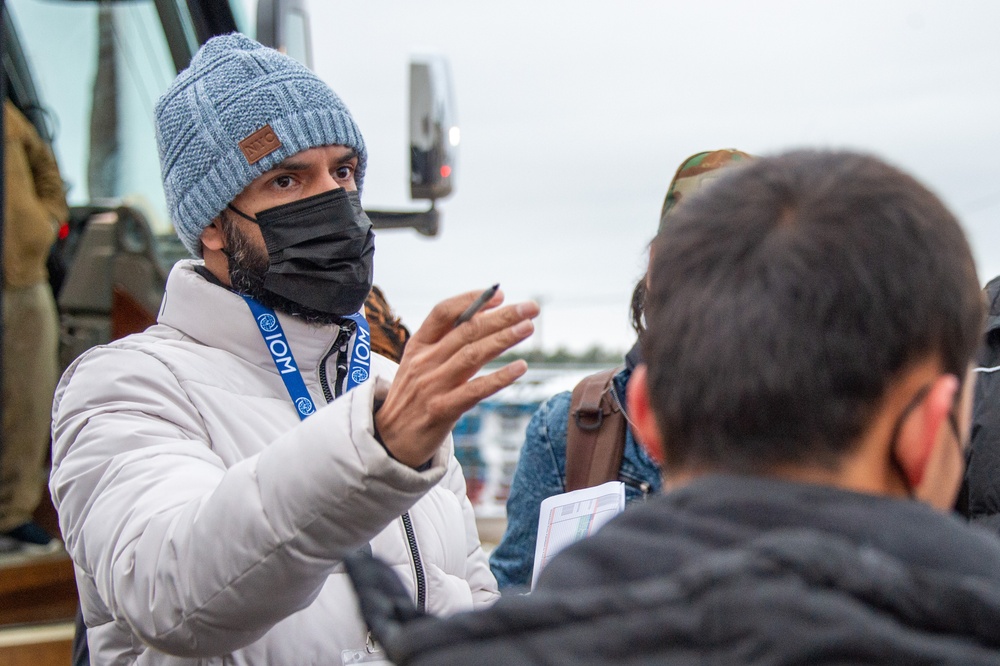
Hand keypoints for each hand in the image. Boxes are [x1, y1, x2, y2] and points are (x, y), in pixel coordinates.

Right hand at [375, 289, 538, 467]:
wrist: (388, 441)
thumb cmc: (412, 398)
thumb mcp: (418, 365)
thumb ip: (445, 343)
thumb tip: (483, 317)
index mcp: (417, 345)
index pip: (443, 312)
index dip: (471, 300)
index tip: (499, 294)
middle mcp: (424, 362)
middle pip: (466, 331)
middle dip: (501, 316)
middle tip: (530, 308)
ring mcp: (431, 386)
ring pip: (472, 355)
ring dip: (503, 339)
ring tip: (527, 328)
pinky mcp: (441, 410)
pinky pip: (475, 390)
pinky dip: (499, 378)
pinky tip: (520, 368)